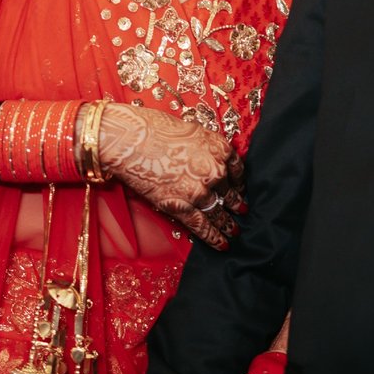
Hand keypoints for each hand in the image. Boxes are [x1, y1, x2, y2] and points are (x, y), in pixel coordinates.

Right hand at [96, 104, 244, 249]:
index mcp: (219, 149)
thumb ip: (204, 147)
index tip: (240, 188)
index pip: (237, 170)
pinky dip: (213, 238)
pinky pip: (202, 226)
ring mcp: (200, 191)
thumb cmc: (155, 129)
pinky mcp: (182, 207)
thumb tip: (206, 156)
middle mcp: (215, 171)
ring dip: (227, 225)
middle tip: (242, 212)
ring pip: (219, 213)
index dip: (239, 182)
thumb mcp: (191, 130)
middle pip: (230, 193)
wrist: (131, 140)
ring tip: (233, 232)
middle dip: (236, 205)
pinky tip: (221, 244)